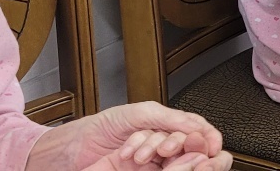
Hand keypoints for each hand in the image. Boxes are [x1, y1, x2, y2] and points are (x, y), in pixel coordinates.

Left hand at [28, 101, 231, 170]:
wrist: (69, 152)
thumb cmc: (98, 128)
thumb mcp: (137, 114)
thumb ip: (169, 117)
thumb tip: (196, 126)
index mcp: (166, 124)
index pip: (200, 130)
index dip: (209, 137)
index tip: (210, 144)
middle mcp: (165, 144)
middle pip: (194, 148)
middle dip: (184, 148)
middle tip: (166, 150)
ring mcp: (155, 163)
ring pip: (181, 163)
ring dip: (169, 161)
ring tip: (144, 157)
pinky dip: (165, 170)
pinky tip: (143, 164)